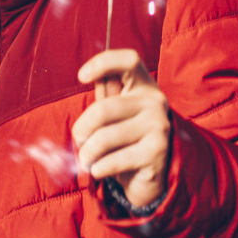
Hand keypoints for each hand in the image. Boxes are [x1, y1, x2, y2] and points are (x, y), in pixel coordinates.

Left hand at [73, 49, 171, 207]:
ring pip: (104, 137)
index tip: (81, 77)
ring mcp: (158, 126)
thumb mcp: (116, 115)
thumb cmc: (127, 139)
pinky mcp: (156, 152)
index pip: (128, 61)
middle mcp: (155, 102)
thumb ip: (105, 97)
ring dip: (87, 153)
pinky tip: (99, 170)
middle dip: (81, 131)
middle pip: (102, 110)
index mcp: (144, 86)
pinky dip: (98, 168)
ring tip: (87, 159)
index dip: (103, 63)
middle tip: (80, 142)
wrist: (152, 176)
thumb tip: (87, 75)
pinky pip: (113, 160)